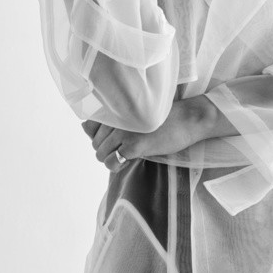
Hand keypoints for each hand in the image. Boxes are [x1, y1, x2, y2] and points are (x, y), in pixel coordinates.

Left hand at [81, 97, 212, 172]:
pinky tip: (127, 162)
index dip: (99, 135)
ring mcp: (124, 131)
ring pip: (101, 153)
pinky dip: (116, 166)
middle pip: (95, 141)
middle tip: (123, 148)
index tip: (114, 137)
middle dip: (106, 148)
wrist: (188, 119)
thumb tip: (84, 127)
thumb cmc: (164, 115)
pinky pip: (112, 162)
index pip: (90, 125)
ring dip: (110, 158)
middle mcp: (118, 117)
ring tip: (126, 155)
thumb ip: (110, 119)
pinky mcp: (134, 146)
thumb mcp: (135, 113)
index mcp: (118, 107)